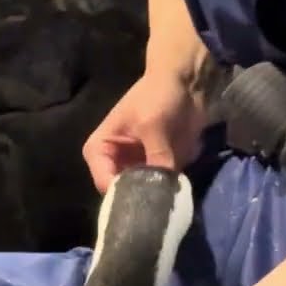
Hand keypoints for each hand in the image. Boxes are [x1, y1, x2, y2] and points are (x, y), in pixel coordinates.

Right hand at [82, 70, 207, 192]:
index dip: (123, 195)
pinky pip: (160, 187)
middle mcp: (114, 162)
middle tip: (159, 204)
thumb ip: (156, 157)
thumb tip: (164, 191)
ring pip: (142, 193)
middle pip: (122, 192)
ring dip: (156, 195)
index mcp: (100, 149)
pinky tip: (178, 190)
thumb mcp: (153, 125)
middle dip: (141, 198)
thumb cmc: (158, 95)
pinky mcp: (156, 168)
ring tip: (170, 199)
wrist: (185, 81)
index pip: (104, 182)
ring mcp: (136, 167)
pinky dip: (169, 190)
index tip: (145, 200)